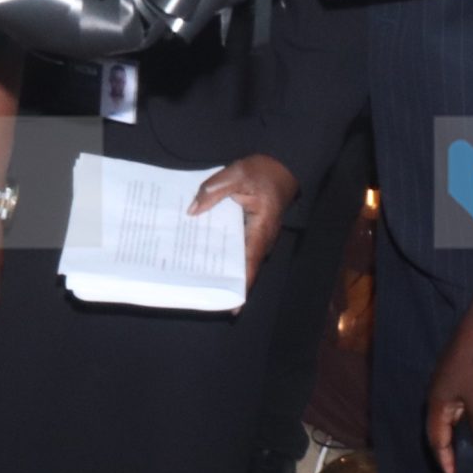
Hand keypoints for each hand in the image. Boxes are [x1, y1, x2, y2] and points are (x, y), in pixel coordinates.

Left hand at [190, 154, 297, 295]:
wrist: (279, 166)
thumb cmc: (262, 172)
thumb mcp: (237, 175)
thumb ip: (213, 191)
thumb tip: (193, 211)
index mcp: (261, 229)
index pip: (250, 262)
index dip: (242, 284)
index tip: (232, 305)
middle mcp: (261, 239)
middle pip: (242, 267)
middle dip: (225, 281)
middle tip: (202, 292)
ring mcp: (256, 236)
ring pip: (238, 258)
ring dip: (221, 267)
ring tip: (197, 278)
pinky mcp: (250, 231)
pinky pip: (236, 246)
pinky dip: (221, 251)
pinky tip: (201, 252)